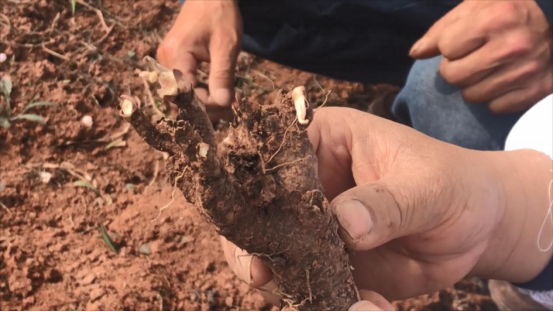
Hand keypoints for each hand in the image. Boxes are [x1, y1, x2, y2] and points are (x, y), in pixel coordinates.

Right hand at [157, 0, 241, 109]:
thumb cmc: (220, 16)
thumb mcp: (226, 46)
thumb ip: (223, 75)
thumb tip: (224, 104)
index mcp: (176, 55)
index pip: (187, 94)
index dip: (207, 105)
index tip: (228, 107)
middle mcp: (164, 60)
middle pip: (179, 98)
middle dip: (203, 108)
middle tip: (228, 112)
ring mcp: (165, 61)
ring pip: (179, 94)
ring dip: (201, 103)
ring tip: (224, 105)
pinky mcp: (171, 61)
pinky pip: (181, 85)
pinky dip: (197, 93)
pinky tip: (214, 95)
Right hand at [222, 108, 551, 301]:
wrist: (475, 226)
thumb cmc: (453, 184)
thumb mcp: (430, 186)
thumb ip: (389, 201)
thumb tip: (346, 223)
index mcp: (321, 140)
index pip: (271, 153)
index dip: (254, 184)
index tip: (258, 222)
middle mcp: (305, 181)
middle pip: (256, 208)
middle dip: (256, 244)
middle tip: (266, 275)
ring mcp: (311, 223)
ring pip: (272, 251)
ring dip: (290, 280)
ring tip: (336, 297)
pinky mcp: (324, 260)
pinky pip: (307, 282)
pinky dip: (325, 300)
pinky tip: (369, 307)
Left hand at [410, 0, 552, 112]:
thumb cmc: (509, 9)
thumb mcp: (475, 7)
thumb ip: (441, 30)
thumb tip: (415, 54)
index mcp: (495, 19)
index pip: (446, 48)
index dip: (450, 45)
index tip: (464, 40)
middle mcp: (513, 46)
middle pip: (454, 76)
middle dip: (456, 68)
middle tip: (472, 58)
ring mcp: (527, 71)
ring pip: (472, 95)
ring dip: (473, 84)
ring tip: (489, 68)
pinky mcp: (538, 90)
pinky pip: (496, 107)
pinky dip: (495, 97)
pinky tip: (505, 79)